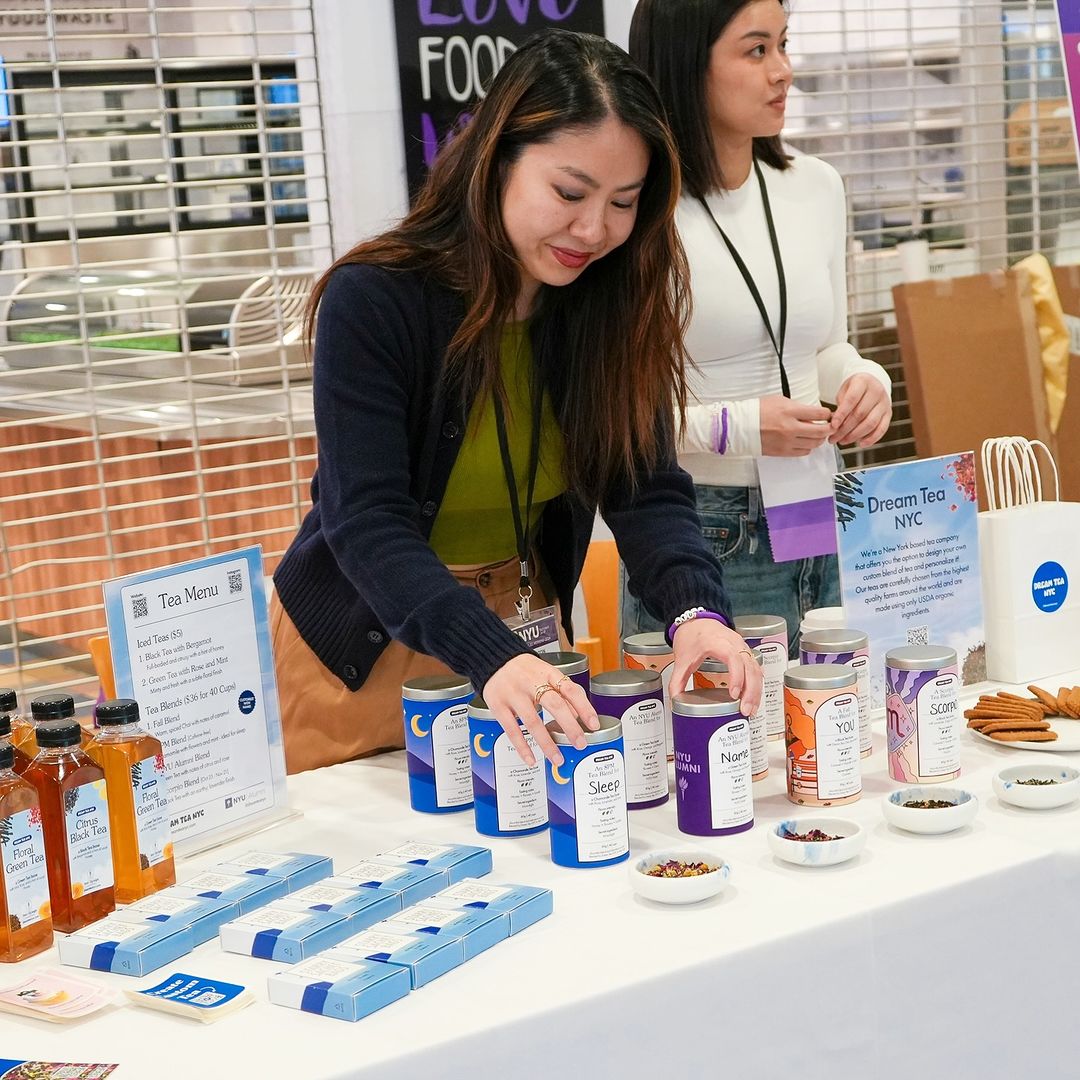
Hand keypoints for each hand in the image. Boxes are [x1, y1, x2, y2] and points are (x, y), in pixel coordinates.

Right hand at [482, 654, 598, 766]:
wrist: (492, 659)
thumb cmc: (523, 669)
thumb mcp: (545, 674)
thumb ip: (562, 692)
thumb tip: (578, 715)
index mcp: (547, 673)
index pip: (570, 689)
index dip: (584, 707)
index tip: (594, 724)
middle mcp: (531, 682)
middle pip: (554, 705)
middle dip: (570, 727)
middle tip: (580, 744)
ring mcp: (513, 694)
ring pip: (533, 721)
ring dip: (547, 744)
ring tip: (557, 759)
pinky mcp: (498, 705)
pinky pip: (512, 730)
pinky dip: (522, 747)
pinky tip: (531, 759)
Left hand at [670, 620, 762, 716]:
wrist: (696, 620)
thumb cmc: (691, 634)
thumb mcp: (682, 658)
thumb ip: (677, 679)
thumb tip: (675, 698)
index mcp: (718, 643)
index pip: (734, 659)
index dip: (737, 677)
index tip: (734, 694)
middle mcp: (735, 644)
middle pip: (750, 667)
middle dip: (750, 691)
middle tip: (745, 710)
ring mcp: (742, 647)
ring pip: (756, 669)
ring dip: (756, 690)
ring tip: (751, 709)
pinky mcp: (745, 652)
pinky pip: (756, 668)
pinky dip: (757, 684)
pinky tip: (754, 698)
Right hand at [759, 395, 832, 456]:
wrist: (741, 426)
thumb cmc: (757, 412)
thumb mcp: (779, 401)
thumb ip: (798, 407)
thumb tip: (811, 415)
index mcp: (790, 411)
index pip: (819, 414)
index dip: (827, 414)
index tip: (827, 415)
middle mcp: (790, 428)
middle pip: (821, 431)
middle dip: (829, 428)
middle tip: (829, 426)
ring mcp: (787, 441)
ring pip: (814, 443)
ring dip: (819, 439)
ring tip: (817, 434)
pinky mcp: (783, 451)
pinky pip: (804, 452)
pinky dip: (808, 447)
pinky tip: (805, 442)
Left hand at [829, 374, 890, 446]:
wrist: (871, 383)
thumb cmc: (854, 389)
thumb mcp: (844, 391)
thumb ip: (840, 405)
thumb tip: (835, 426)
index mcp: (863, 382)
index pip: (851, 400)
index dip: (841, 414)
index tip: (832, 426)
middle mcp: (876, 391)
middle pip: (860, 414)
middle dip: (845, 429)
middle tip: (833, 438)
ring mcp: (885, 403)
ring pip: (870, 423)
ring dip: (855, 435)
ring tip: (843, 441)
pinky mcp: (889, 413)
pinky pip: (882, 428)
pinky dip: (871, 438)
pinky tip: (860, 444)